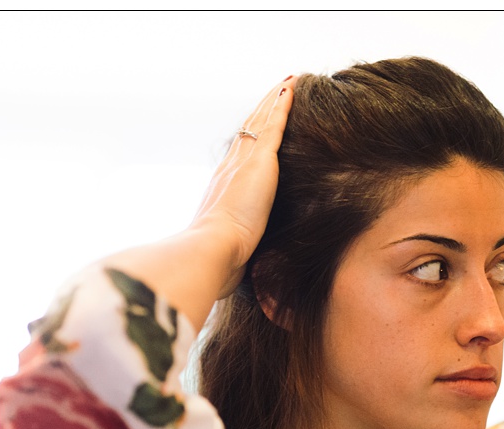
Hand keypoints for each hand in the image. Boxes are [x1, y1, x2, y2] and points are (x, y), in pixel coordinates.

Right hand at [190, 75, 295, 297]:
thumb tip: (240, 270)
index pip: (239, 157)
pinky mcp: (260, 160)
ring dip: (274, 101)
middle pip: (248, 132)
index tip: (258, 127)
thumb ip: (236, 251)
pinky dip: (283, 103)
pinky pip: (275, 123)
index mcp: (223, 189)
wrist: (210, 252)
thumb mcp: (229, 252)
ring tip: (287, 83)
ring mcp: (243, 162)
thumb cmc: (217, 261)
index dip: (249, 141)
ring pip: (261, 121)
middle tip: (275, 92)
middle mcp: (229, 169)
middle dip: (261, 112)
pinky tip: (293, 86)